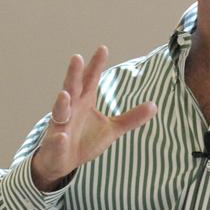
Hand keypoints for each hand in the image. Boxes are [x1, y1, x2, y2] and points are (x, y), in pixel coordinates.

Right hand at [30, 46, 157, 190]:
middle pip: (72, 88)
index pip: (90, 80)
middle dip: (74, 75)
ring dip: (61, 103)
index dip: (96, 65)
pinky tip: (62, 137)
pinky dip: (59, 139)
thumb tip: (155, 105)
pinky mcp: (55, 144)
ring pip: (59, 111)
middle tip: (77, 58)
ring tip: (64, 94)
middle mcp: (70, 109)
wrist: (62, 161)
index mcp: (84, 102)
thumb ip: (131, 118)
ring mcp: (60, 126)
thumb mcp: (112, 129)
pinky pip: (57, 141)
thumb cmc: (84, 140)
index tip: (103, 48)